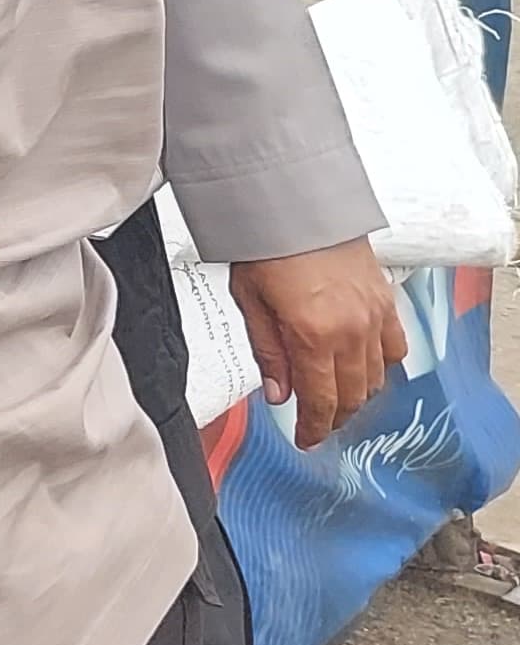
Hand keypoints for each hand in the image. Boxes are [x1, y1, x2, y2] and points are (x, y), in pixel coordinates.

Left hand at [229, 236, 407, 448]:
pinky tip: (365, 368)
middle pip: (352, 395)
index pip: (320, 400)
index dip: (313, 427)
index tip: (305, 439)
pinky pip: (395, 348)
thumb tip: (279, 395)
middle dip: (334, 416)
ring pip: (376, 377)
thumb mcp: (250, 302)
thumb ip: (268, 353)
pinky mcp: (387, 301)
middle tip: (317, 423)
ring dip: (357, 395)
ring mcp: (374, 317)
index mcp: (312, 335)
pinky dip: (382, 365)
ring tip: (336, 398)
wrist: (297, 204)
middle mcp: (350, 331)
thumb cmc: (265, 247)